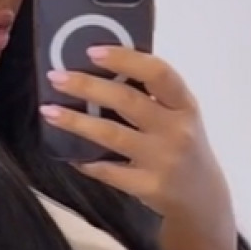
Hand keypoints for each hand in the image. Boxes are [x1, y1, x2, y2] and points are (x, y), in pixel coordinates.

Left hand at [39, 45, 229, 219]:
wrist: (201, 198)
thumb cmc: (183, 147)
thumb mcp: (180, 117)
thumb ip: (153, 96)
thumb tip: (104, 68)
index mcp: (185, 105)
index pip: (157, 73)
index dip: (125, 58)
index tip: (92, 51)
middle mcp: (176, 130)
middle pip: (127, 100)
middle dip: (87, 86)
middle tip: (56, 77)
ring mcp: (162, 160)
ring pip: (111, 134)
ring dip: (76, 121)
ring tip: (48, 111)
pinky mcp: (148, 186)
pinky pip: (108, 170)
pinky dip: (85, 160)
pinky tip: (68, 152)